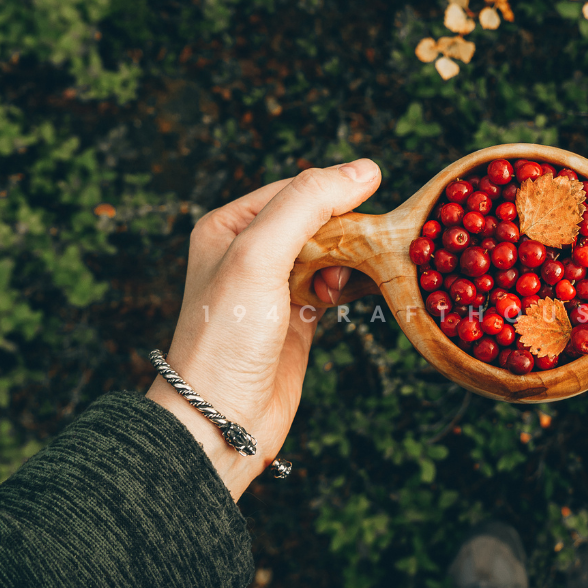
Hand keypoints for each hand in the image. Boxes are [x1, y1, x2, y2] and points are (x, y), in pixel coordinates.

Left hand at [146, 160, 381, 499]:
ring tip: (353, 280)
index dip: (335, 197)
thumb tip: (366, 169)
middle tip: (363, 253)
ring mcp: (276, 286)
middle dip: (347, 232)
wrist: (221, 419)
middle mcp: (250, 252)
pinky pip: (338, 284)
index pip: (296, 189)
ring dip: (354, 260)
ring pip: (333, 252)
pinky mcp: (300, 318)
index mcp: (230, 226)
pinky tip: (366, 290)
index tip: (367, 216)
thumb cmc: (226, 337)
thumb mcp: (260, 256)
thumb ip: (308, 204)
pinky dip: (356, 284)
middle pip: (319, 219)